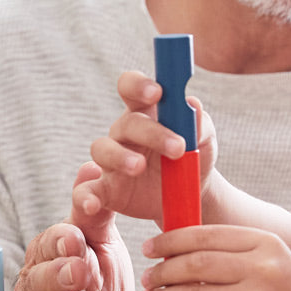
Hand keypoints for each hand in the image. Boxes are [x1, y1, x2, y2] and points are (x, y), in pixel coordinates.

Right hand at [15, 162, 135, 290]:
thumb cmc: (98, 285)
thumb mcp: (101, 246)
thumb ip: (94, 214)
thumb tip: (92, 167)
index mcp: (46, 262)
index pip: (47, 249)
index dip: (60, 244)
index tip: (77, 237)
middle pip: (38, 286)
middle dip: (57, 277)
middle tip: (79, 270)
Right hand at [75, 71, 217, 222]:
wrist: (189, 196)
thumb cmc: (194, 157)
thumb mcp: (204, 140)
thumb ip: (200, 123)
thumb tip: (193, 104)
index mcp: (146, 112)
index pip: (131, 87)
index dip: (138, 85)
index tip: (156, 92)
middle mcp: (124, 133)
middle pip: (126, 123)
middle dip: (152, 132)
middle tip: (178, 148)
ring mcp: (111, 160)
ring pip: (102, 149)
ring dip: (120, 157)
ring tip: (139, 167)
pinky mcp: (106, 190)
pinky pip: (86, 191)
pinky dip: (85, 198)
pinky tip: (92, 205)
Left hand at [141, 225, 290, 290]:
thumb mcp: (272, 259)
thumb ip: (233, 252)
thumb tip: (177, 250)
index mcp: (264, 243)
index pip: (206, 235)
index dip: (171, 240)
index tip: (151, 247)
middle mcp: (260, 269)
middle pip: (195, 264)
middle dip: (162, 270)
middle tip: (147, 276)